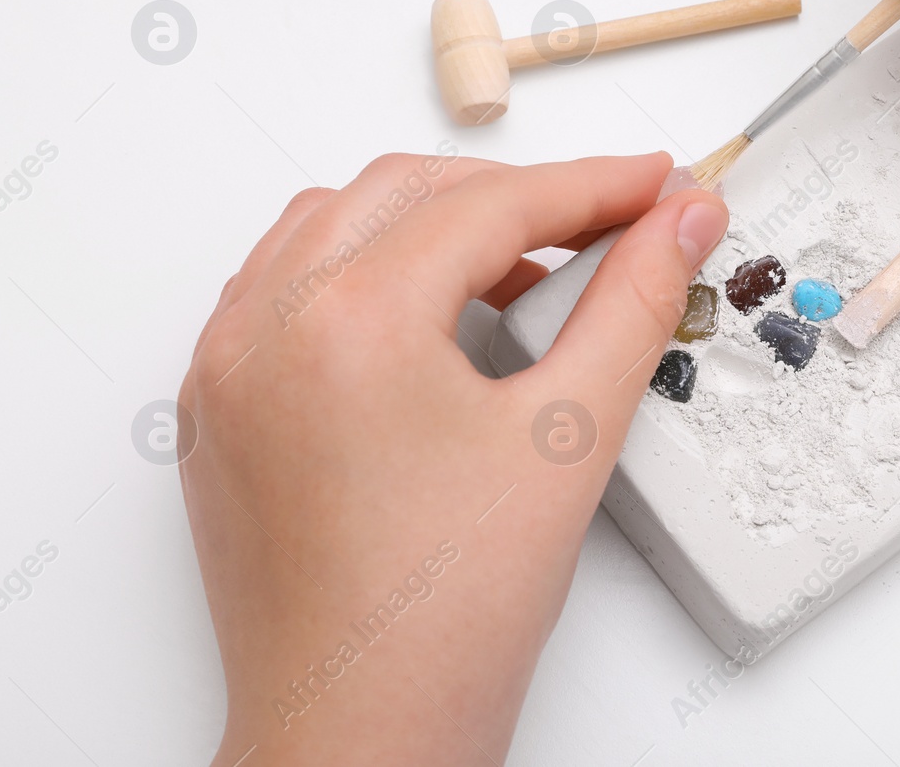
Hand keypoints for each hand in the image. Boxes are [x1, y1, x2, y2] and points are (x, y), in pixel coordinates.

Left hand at [183, 151, 727, 765]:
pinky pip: (287, 284)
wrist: (360, 732)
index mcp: (348, 320)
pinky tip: (433, 318)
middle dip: (518, 197)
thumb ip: (633, 304)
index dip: (594, 187)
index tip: (658, 186)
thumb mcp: (569, 438)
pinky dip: (366, 270)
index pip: (492, 207)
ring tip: (526, 273)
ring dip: (436, 224)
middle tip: (609, 225)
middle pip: (410, 193)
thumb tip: (680, 220)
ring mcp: (229, 366)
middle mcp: (266, 325)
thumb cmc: (446, 617)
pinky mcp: (219, 407)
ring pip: (338, 224)